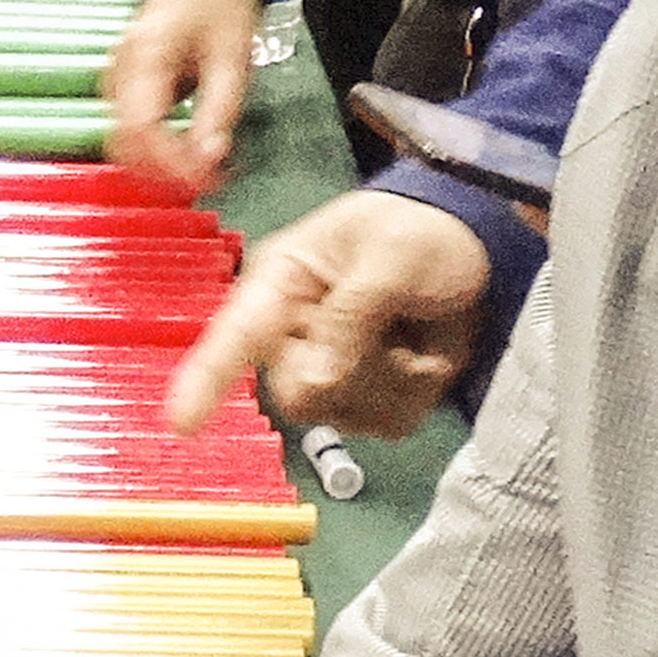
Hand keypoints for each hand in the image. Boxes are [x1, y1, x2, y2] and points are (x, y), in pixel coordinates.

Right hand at [101, 0, 261, 186]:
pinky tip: (188, 155)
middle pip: (124, 142)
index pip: (142, 125)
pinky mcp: (121, 91)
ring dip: (159, 168)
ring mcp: (115, 82)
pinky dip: (156, 152)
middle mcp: (119, 72)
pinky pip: (130, 133)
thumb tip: (210, 159)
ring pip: (123, 144)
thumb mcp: (232, 57)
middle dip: (165, 172)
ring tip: (205, 171)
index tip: (206, 178)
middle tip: (211, 180)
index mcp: (144, 56)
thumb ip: (220, 110)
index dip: (171, 160)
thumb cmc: (216, 7)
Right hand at [165, 189, 494, 439]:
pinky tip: (427, 354)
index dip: (204, 381)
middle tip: (396, 332)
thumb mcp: (389, 258)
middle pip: (296, 393)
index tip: (181, 424)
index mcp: (280, 286)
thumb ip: (350, 315)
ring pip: (344, 414)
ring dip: (395, 381)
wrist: (476, 244)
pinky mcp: (371, 396)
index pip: (233, 337)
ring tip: (417, 334)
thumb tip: (313, 382)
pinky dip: (419, 395)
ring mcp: (332, 370)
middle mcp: (293, 334)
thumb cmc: (419, 231)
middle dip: (354, 370)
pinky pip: (386, 425)